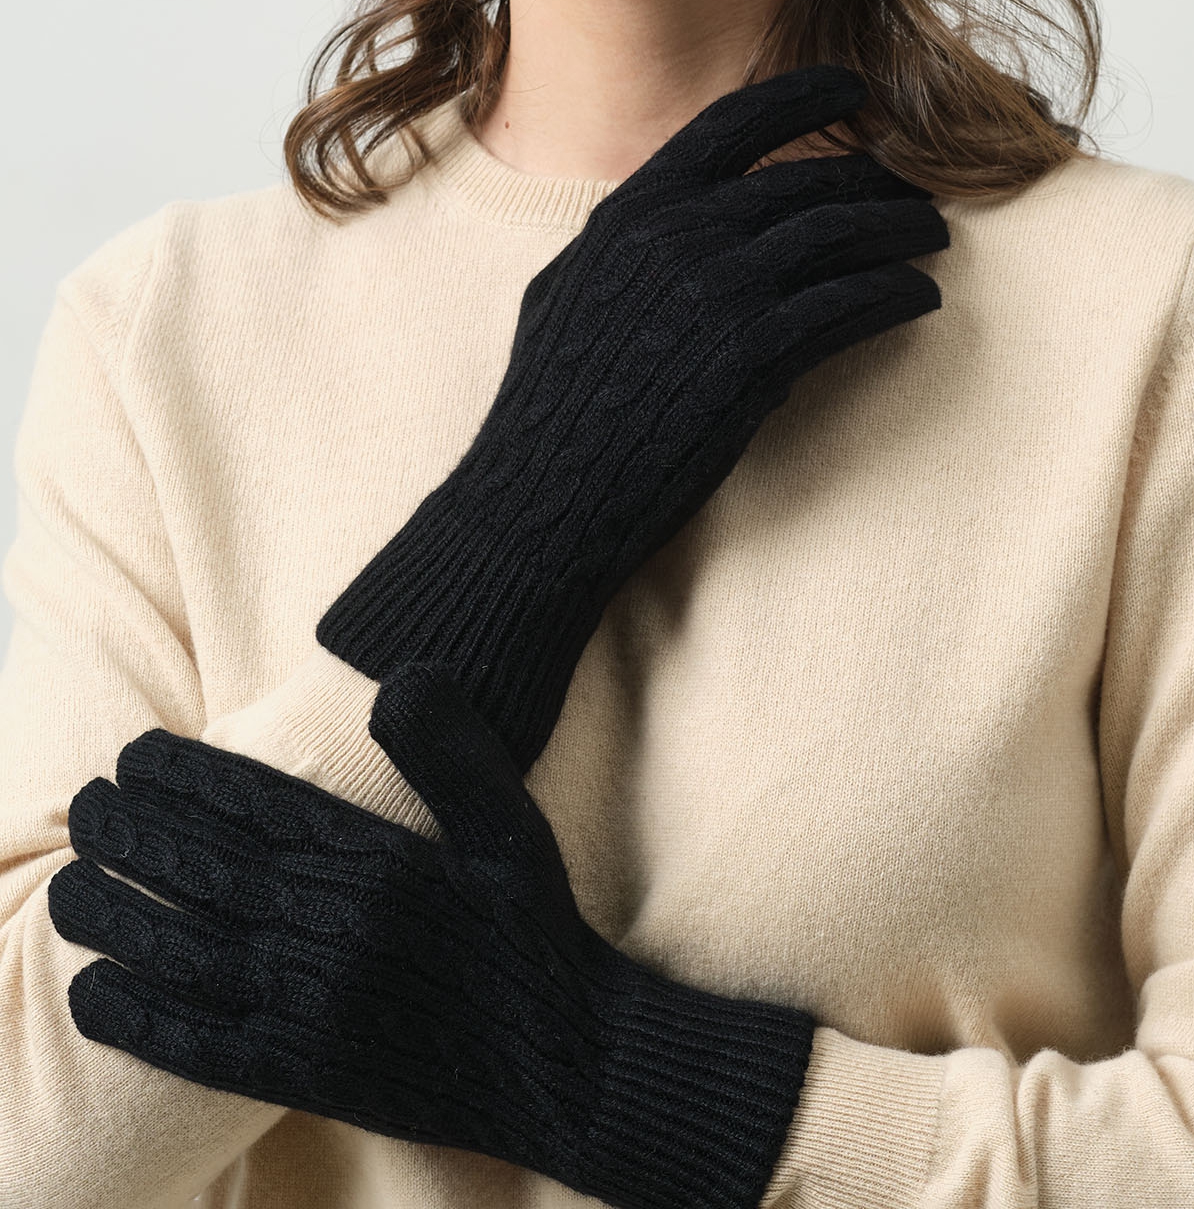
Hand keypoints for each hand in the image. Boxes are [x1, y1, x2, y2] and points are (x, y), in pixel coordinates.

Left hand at [49, 665, 815, 1208]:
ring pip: (186, 955)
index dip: (185, 777)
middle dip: (132, 834)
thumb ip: (452, 752)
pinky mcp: (306, 1076)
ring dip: (116, 918)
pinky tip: (94, 994)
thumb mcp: (511, 826)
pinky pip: (201, 1047)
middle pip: (205, 873)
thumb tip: (399, 676)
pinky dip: (140, 1020)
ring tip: (67, 887)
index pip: (258, 807)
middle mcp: (336, 934)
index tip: (133, 754)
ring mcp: (315, 1010)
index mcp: (378, 864)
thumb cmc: (534, 934)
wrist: (568, 1064)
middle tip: (82, 804)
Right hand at [317, 62, 949, 771]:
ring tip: (932, 239)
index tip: (853, 88)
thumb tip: (674, 216)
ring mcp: (719, 293)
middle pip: (804, 183)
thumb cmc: (551, 406)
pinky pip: (847, 306)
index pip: (732, 123)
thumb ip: (626, 243)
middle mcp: (679, 236)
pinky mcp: (755, 358)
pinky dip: (893, 294)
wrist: (544, 494)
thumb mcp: (568, 291)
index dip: (801, 96)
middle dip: (871, 184)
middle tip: (912, 195)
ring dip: (898, 233)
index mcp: (632, 210)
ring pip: (839, 237)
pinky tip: (917, 295)